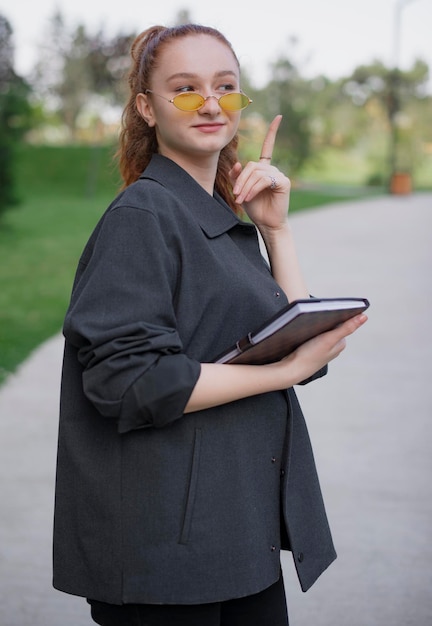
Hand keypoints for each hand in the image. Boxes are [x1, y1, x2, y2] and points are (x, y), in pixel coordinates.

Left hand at [229, 115, 290, 229]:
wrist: (267, 223)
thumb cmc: (255, 207)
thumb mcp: (241, 190)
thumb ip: (237, 176)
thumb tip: (238, 163)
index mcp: (263, 169)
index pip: (268, 147)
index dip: (272, 132)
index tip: (279, 117)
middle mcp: (272, 169)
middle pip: (251, 166)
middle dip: (241, 180)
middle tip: (235, 195)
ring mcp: (278, 175)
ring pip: (256, 173)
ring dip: (245, 187)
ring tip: (241, 199)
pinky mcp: (283, 182)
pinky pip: (263, 180)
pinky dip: (254, 189)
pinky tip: (250, 197)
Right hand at [276, 312, 367, 384]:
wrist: (292, 369)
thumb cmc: (310, 355)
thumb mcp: (329, 339)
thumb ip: (347, 328)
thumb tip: (364, 317)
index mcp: (341, 343)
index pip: (341, 322)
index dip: (333, 313)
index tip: (324, 307)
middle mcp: (333, 346)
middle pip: (331, 325)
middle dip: (324, 318)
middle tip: (313, 313)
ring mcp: (323, 348)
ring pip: (321, 330)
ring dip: (316, 324)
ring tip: (307, 321)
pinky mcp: (312, 349)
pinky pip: (313, 335)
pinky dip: (309, 330)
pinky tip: (302, 329)